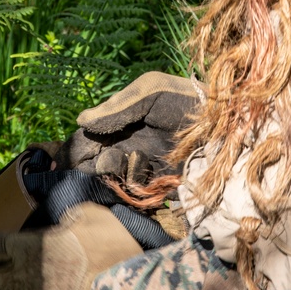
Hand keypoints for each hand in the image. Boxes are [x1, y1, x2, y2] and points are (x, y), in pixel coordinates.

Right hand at [58, 71, 201, 183]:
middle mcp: (125, 148)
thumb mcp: (151, 92)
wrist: (227, 124)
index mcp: (120, 124)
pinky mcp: (156, 189)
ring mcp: (140, 170)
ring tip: (120, 166)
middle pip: (91, 164)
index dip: (73, 150)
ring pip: (107, 182)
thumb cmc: (189, 100)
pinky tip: (133, 179)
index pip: (86, 140)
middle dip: (85, 168)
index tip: (63, 159)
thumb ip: (118, 106)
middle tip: (92, 166)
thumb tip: (81, 121)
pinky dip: (126, 191)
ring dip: (107, 177)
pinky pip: (130, 197)